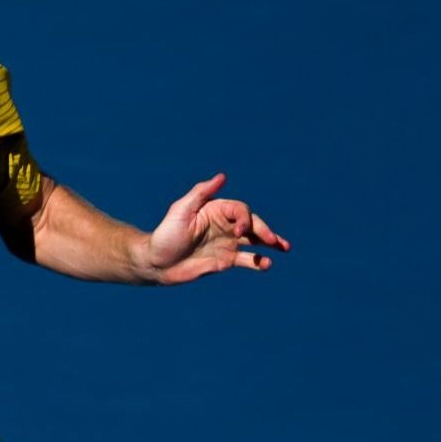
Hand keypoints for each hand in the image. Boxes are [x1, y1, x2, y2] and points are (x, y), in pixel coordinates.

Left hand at [139, 173, 290, 284]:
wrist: (156, 263)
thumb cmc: (166, 234)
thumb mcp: (181, 210)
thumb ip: (202, 193)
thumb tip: (222, 176)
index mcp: (216, 210)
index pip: (241, 211)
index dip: (246, 219)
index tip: (240, 231)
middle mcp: (225, 225)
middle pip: (253, 225)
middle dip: (265, 231)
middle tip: (274, 240)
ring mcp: (227, 243)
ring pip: (255, 241)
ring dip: (270, 244)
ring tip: (284, 248)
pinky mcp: (226, 261)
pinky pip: (247, 260)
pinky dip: (258, 262)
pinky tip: (266, 264)